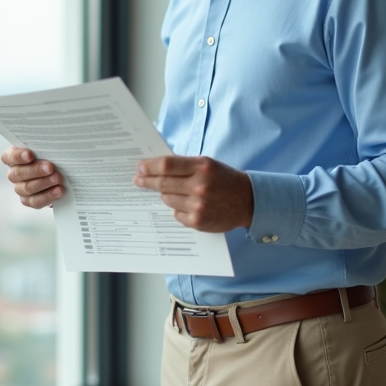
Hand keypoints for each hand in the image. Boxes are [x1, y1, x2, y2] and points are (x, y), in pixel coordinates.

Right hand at [1, 147, 64, 208]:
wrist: (58, 173)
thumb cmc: (48, 156)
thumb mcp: (44, 149)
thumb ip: (42, 147)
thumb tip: (52, 146)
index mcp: (14, 158)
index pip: (8, 157)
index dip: (17, 157)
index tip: (30, 155)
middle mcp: (14, 174)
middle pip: (18, 174)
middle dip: (35, 170)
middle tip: (50, 167)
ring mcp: (20, 188)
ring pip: (27, 188)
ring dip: (44, 183)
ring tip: (58, 179)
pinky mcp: (29, 200)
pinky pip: (35, 201)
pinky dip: (48, 196)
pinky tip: (58, 190)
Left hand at [133, 155, 253, 232]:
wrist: (247, 200)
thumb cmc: (224, 179)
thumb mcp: (207, 164)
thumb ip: (184, 165)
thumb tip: (155, 167)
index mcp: (202, 167)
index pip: (167, 165)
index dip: (149, 166)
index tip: (139, 168)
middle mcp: (200, 186)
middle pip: (163, 183)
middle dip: (147, 181)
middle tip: (138, 180)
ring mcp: (198, 205)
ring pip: (167, 199)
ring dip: (166, 195)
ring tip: (175, 192)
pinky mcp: (198, 221)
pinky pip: (176, 214)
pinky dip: (177, 209)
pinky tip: (187, 204)